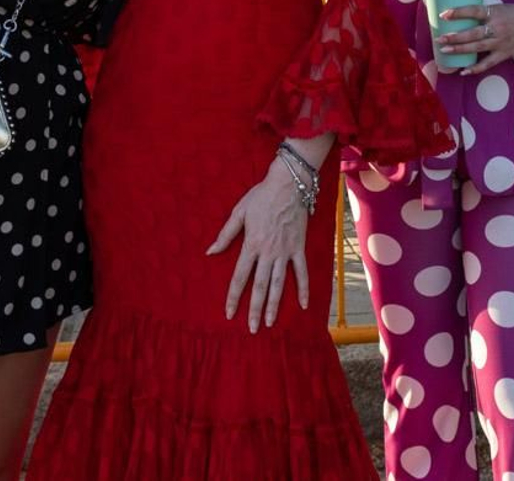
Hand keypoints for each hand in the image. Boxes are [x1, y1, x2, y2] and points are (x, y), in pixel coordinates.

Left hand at [205, 160, 309, 332]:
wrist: (289, 184)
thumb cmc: (261, 196)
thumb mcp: (239, 212)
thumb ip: (225, 235)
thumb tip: (210, 252)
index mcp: (251, 244)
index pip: (240, 277)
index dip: (234, 297)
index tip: (229, 313)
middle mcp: (268, 252)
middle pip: (259, 286)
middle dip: (254, 309)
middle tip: (251, 329)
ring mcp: (285, 251)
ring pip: (278, 283)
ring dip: (274, 305)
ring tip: (270, 323)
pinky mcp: (298, 248)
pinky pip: (301, 272)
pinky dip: (302, 288)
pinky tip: (303, 305)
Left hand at [437, 2, 513, 73]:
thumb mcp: (501, 7)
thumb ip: (485, 12)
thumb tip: (464, 15)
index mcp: (495, 12)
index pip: (473, 10)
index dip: (458, 12)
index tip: (443, 14)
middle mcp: (497, 27)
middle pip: (472, 33)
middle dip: (454, 37)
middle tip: (439, 38)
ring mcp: (500, 42)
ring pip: (477, 47)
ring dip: (459, 50)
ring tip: (444, 51)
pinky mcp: (505, 54)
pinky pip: (488, 63)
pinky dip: (475, 68)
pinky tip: (463, 71)